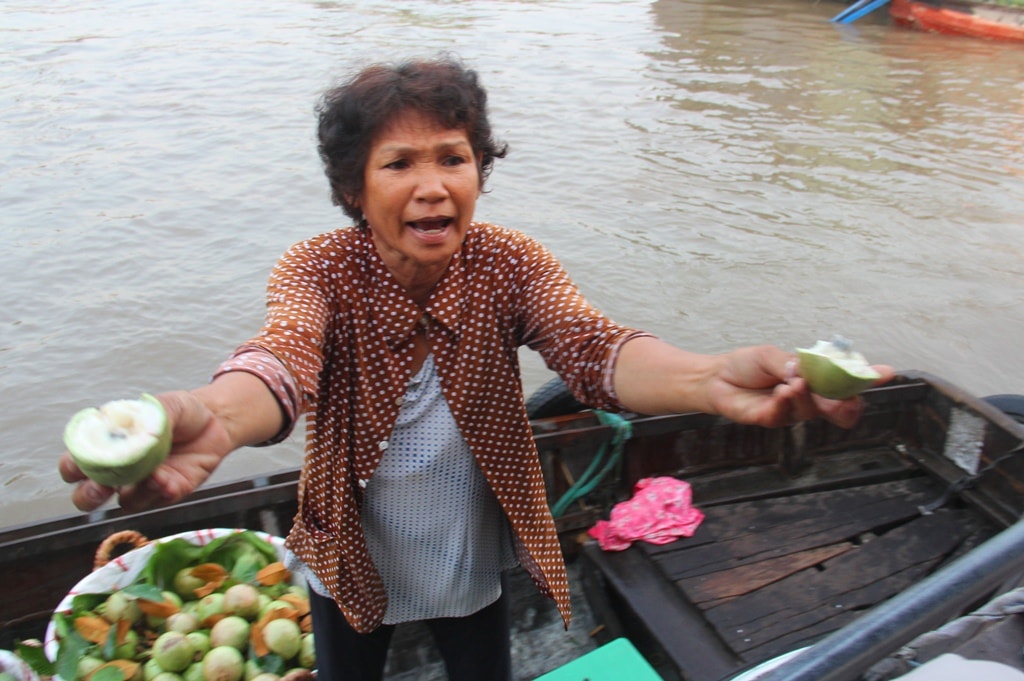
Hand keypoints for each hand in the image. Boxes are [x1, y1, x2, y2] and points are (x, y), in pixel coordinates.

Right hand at [58, 391, 232, 511]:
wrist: (217, 421)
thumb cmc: (181, 412)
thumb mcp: (163, 406)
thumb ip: (145, 418)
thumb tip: (131, 433)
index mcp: (110, 447)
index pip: (75, 464)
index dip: (72, 467)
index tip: (81, 463)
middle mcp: (121, 470)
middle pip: (87, 496)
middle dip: (89, 495)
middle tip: (103, 485)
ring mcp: (143, 484)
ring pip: (124, 502)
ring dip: (133, 491)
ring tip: (151, 474)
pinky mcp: (168, 492)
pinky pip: (156, 500)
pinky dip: (159, 491)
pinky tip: (168, 478)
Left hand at [710, 345, 894, 428]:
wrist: (716, 377)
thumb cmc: (748, 365)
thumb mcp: (773, 356)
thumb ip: (793, 364)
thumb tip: (806, 372)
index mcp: (816, 380)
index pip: (846, 381)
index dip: (867, 378)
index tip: (885, 373)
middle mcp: (809, 399)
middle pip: (840, 408)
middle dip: (847, 405)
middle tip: (847, 400)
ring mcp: (792, 412)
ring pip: (812, 410)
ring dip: (807, 396)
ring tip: (793, 382)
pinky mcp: (771, 420)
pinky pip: (785, 415)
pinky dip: (786, 402)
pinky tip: (783, 390)